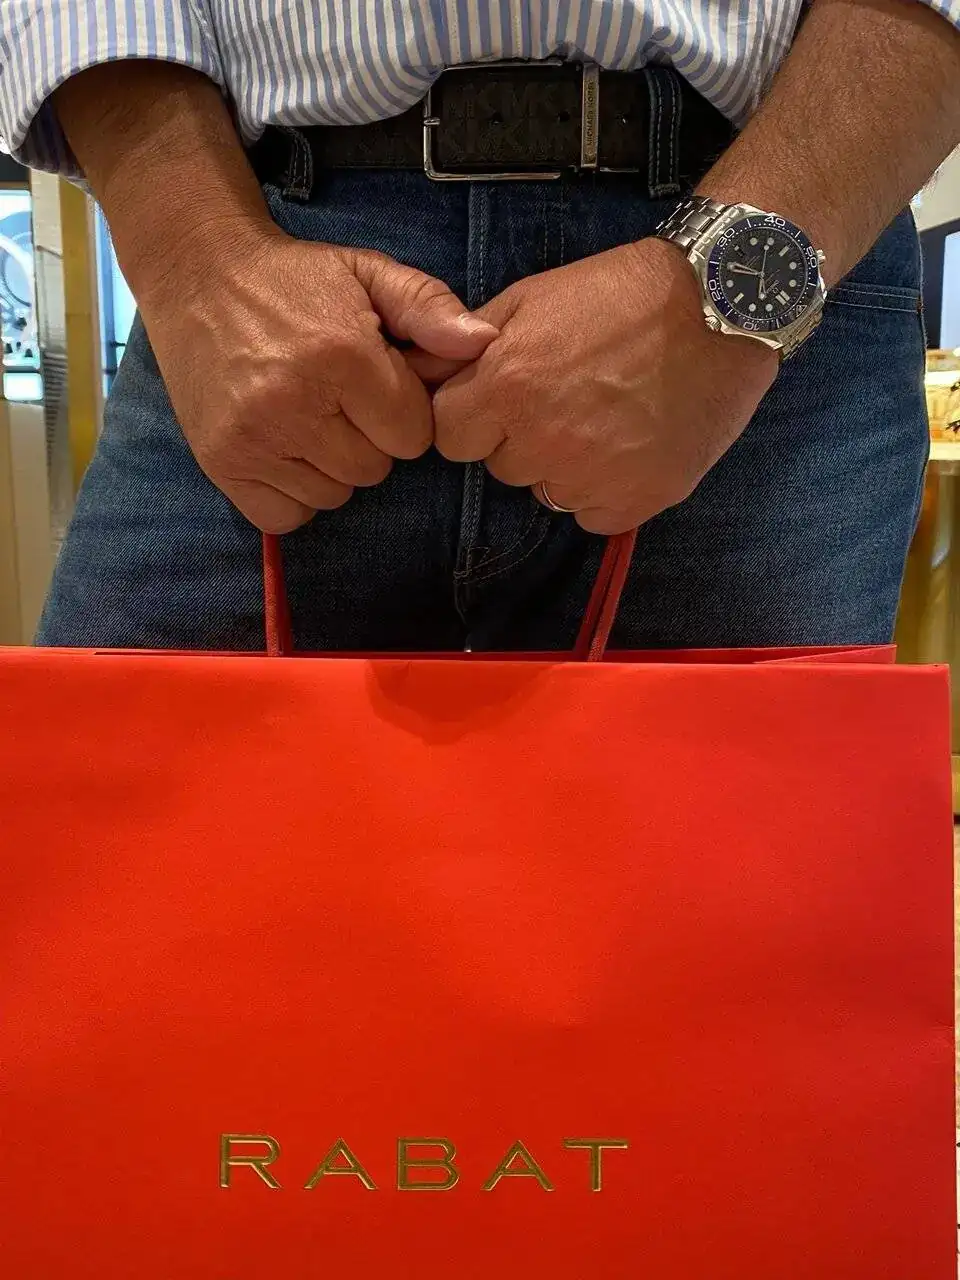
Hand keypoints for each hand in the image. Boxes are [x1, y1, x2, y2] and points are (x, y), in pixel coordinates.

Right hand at [139, 226, 497, 532]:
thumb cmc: (295, 279)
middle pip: (374, 470)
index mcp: (341, 357)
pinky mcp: (221, 463)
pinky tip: (284, 448)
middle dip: (368, 438)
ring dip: (330, 467)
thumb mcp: (368, 275)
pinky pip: (285, 516)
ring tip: (307, 416)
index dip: (402, 411)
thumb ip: (430, 309)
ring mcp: (253, 440)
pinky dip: (292, 493)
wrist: (196, 272)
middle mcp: (294, 404)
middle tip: (337, 398)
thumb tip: (486, 345)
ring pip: (333, 496)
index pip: (412, 436)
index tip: (373, 382)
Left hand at [427, 239, 777, 534]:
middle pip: (502, 466)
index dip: (474, 419)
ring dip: (567, 466)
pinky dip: (608, 491)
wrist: (720, 303)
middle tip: (571, 399)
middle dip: (523, 439)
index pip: (450, 438)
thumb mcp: (532, 297)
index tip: (504, 402)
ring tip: (609, 418)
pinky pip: (594, 516)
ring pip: (548, 493)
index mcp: (507, 386)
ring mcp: (591, 476)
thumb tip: (423, 374)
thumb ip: (471, 342)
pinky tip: (632, 447)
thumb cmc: (621, 293)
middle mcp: (542, 440)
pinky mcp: (638, 500)